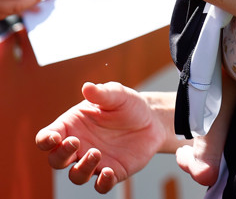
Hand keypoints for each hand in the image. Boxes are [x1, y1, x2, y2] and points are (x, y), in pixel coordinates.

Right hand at [35, 82, 165, 193]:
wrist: (151, 120)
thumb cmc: (128, 104)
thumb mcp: (117, 94)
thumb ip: (102, 93)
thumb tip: (87, 87)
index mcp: (73, 125)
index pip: (48, 136)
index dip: (46, 140)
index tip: (54, 138)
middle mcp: (79, 146)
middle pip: (56, 160)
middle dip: (61, 154)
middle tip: (76, 142)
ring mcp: (93, 161)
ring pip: (76, 175)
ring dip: (82, 169)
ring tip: (97, 153)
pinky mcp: (111, 172)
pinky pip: (100, 186)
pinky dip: (101, 183)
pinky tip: (108, 173)